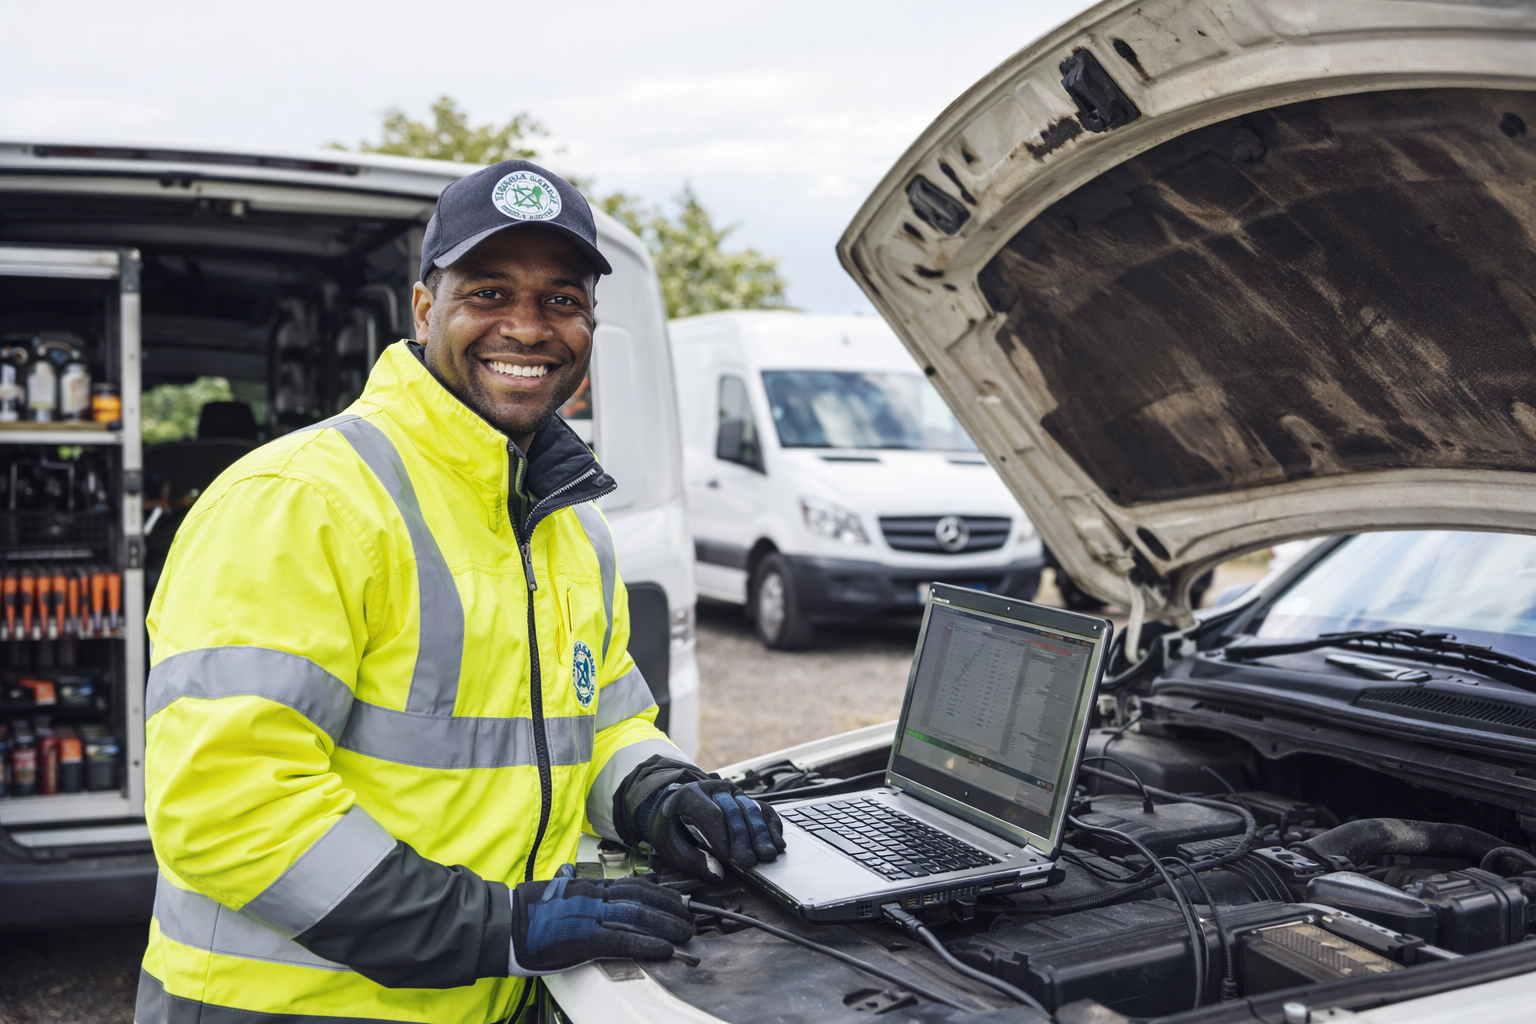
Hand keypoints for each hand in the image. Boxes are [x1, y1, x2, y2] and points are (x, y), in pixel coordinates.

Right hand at [508, 864, 693, 974]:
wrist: (505, 925)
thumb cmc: (525, 912)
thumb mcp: (552, 889)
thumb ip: (568, 884)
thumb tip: (570, 873)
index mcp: (588, 887)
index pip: (632, 885)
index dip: (658, 892)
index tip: (675, 899)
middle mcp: (594, 897)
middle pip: (642, 899)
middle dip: (669, 909)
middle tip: (688, 918)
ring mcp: (592, 917)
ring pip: (639, 917)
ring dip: (666, 926)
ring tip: (684, 933)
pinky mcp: (586, 939)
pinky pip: (624, 940)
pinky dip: (647, 944)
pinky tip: (664, 949)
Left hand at [639, 779, 785, 881]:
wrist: (669, 809)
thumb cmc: (669, 829)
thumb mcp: (670, 846)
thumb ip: (691, 860)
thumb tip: (717, 875)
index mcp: (690, 794)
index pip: (712, 814)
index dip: (723, 836)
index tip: (730, 858)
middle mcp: (714, 788)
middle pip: (734, 812)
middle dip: (744, 838)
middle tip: (751, 862)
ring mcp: (731, 792)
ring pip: (751, 809)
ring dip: (761, 834)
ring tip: (769, 855)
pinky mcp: (744, 798)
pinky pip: (762, 809)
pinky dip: (771, 825)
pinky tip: (778, 843)